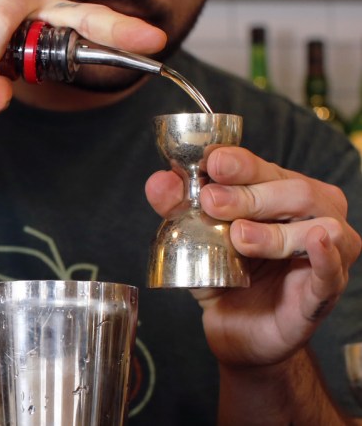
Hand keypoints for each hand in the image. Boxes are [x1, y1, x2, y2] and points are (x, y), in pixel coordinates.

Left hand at [145, 146, 361, 368]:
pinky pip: (332, 270)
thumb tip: (158, 181)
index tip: (213, 162)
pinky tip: (316, 241)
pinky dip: (325, 255)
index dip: (241, 163)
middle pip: (293, 190)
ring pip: (317, 224)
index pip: (265, 168)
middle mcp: (310, 214)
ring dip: (274, 230)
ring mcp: (325, 251)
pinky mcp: (325, 290)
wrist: (234, 329)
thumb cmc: (222, 275)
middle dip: (249, 195)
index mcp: (279, 192)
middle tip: (212, 201)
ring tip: (239, 236)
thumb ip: (176, 208)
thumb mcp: (193, 238)